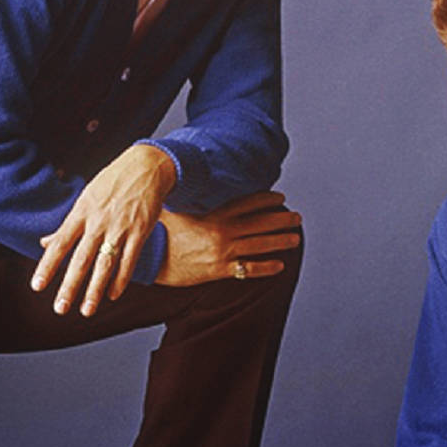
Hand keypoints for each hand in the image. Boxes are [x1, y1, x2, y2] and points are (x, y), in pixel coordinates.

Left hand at [31, 144, 176, 315]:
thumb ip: (68, 223)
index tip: (37, 286)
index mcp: (82, 212)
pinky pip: (129, 259)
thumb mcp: (86, 197)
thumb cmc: (113, 182)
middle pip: (82, 259)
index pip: (61, 243)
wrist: (147, 167)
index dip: (48, 266)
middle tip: (60, 308)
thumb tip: (44, 242)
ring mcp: (120, 227)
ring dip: (95, 290)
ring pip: (105, 264)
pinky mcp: (140, 231)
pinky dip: (121, 279)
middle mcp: (99, 222)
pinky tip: (113, 294)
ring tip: (87, 310)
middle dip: (70, 286)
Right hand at [156, 190, 300, 286]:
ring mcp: (223, 252)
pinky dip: (266, 267)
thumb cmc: (161, 231)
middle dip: (282, 220)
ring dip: (280, 241)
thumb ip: (191, 195)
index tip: (280, 198)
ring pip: (259, 245)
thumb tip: (191, 176)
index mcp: (214, 214)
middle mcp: (223, 232)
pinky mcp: (219, 271)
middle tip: (297, 218)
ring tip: (295, 238)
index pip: (248, 203)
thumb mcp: (177, 207)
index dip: (267, 200)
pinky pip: (249, 269)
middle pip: (260, 224)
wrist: (150, 260)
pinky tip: (280, 265)